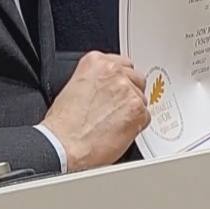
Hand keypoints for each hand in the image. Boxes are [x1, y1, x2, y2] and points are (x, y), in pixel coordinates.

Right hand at [42, 52, 147, 169]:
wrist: (64, 146)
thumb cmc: (63, 125)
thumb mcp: (73, 88)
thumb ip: (95, 81)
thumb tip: (107, 88)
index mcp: (96, 62)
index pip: (122, 64)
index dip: (120, 80)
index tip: (116, 90)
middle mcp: (114, 72)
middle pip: (135, 79)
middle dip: (128, 94)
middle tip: (115, 109)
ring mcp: (127, 90)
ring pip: (142, 99)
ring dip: (132, 111)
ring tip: (113, 123)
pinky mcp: (138, 110)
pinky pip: (146, 117)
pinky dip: (136, 126)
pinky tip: (119, 132)